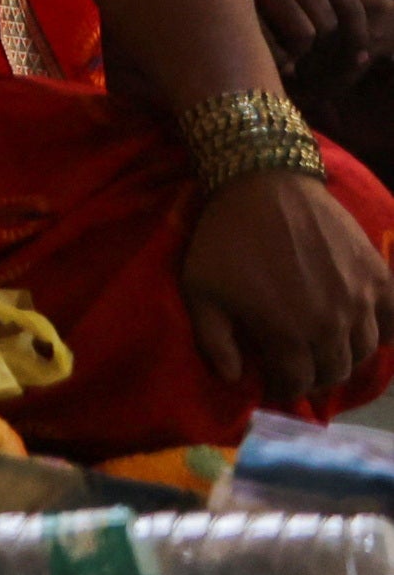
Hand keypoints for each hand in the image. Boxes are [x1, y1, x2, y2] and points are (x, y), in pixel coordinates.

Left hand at [179, 170, 393, 408]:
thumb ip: (214, 342)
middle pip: (334, 372)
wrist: (262, 184)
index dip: (282, 390)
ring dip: (345, 358)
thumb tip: (233, 380)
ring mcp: (361, 299)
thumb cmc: (225, 239)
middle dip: (313, 378)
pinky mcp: (378, 274)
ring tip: (324, 352)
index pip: (296, 384)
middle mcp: (332, 324)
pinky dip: (384, 332)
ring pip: (365, 352)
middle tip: (297, 370)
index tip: (271, 385)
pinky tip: (363, 330)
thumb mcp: (199, 291)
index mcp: (288, 334)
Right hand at [225, 0, 363, 72]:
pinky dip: (277, 58)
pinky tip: (275, 60)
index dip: (358, 34)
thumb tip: (388, 6)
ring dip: (301, 53)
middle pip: (327, 22)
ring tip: (293, 58)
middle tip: (319, 62)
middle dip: (326, 48)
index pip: (349, 2)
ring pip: (304, 34)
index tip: (359, 54)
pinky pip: (269, 41)